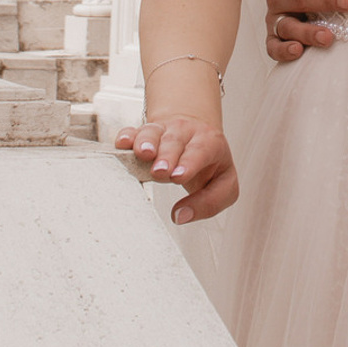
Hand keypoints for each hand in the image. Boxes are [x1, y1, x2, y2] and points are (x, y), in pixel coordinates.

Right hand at [114, 115, 237, 223]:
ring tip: (142, 154)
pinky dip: (127, 136)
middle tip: (160, 171)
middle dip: (167, 156)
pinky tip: (123, 143)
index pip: (201, 151)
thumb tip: (181, 216)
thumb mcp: (224, 184)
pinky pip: (135, 131)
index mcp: (210, 143)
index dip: (190, 163)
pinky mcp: (146, 133)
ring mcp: (165, 131)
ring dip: (146, 142)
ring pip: (154, 132)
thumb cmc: (211, 165)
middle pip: (175, 142)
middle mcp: (186, 133)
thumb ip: (210, 202)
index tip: (178, 177)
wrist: (198, 135)